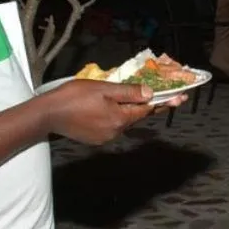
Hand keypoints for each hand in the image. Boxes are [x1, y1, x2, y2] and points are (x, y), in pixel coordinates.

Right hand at [42, 80, 183, 144]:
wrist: (47, 114)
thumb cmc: (74, 97)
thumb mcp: (104, 89)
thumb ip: (129, 92)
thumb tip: (151, 94)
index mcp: (121, 118)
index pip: (148, 109)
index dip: (164, 101)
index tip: (181, 98)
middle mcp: (117, 131)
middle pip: (136, 116)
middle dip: (145, 105)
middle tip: (158, 95)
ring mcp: (106, 138)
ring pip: (124, 121)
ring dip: (126, 111)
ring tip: (118, 99)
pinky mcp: (96, 140)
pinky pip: (111, 126)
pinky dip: (114, 117)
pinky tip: (104, 109)